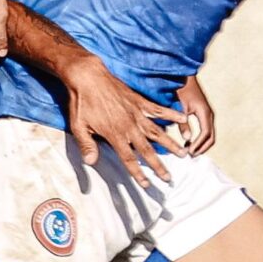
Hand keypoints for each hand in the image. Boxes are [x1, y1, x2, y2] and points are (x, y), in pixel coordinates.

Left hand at [60, 56, 179, 188]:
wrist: (88, 77)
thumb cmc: (81, 102)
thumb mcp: (78, 126)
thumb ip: (87, 145)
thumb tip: (91, 163)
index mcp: (115, 134)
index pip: (129, 158)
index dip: (138, 173)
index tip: (147, 184)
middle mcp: (129, 126)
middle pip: (147, 149)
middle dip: (158, 165)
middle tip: (169, 177)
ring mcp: (137, 113)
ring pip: (157, 132)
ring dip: (171, 144)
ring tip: (184, 153)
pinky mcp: (140, 101)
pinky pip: (158, 110)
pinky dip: (171, 114)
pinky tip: (183, 118)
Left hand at [173, 73, 216, 154]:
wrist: (184, 78)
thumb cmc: (180, 90)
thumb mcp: (180, 107)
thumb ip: (183, 123)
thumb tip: (187, 139)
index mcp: (204, 112)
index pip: (206, 134)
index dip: (199, 145)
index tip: (189, 152)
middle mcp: (209, 114)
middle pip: (211, 137)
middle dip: (202, 148)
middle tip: (190, 155)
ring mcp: (208, 115)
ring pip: (210, 135)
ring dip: (202, 145)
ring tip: (189, 151)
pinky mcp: (205, 114)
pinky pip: (206, 130)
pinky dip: (201, 139)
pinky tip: (189, 142)